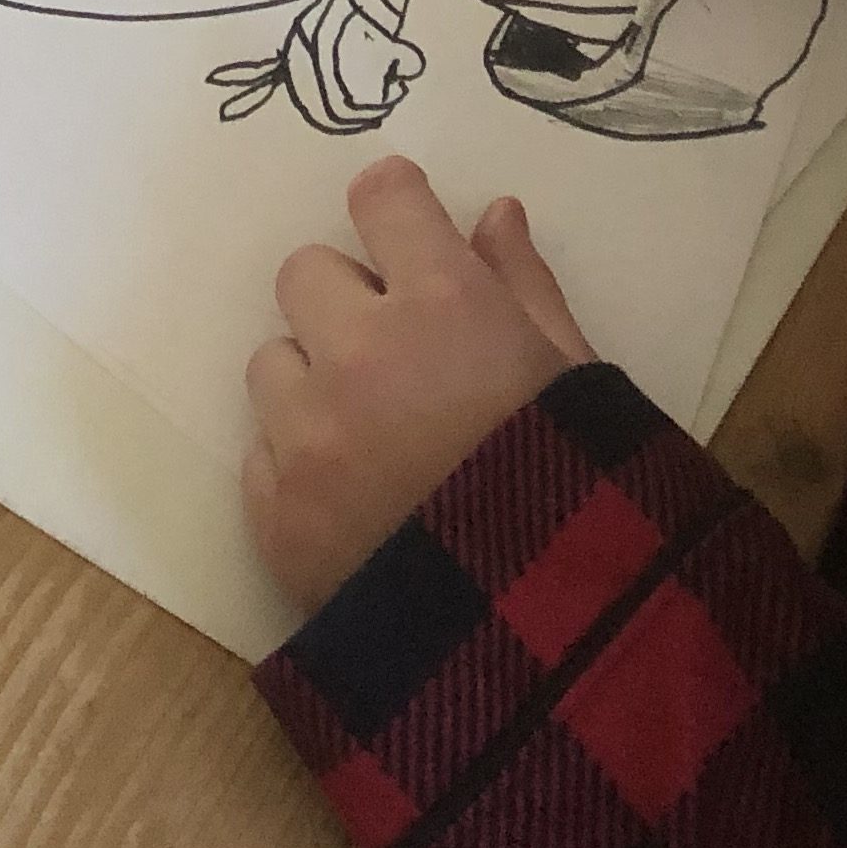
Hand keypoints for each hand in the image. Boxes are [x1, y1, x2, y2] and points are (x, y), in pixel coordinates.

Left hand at [243, 158, 594, 612]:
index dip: (397, 210)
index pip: (382, 198)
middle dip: (348, 299)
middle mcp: (359, 353)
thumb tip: (494, 213)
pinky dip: (299, 468)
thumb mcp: (579, 381)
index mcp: (445, 305)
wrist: (541, 650)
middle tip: (399, 353)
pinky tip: (358, 503)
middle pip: (305, 272)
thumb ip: (526, 286)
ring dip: (314, 384)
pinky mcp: (275, 516)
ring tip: (375, 440)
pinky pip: (261, 455)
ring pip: (272, 362)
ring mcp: (306, 438)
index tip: (410, 238)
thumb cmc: (585, 494)